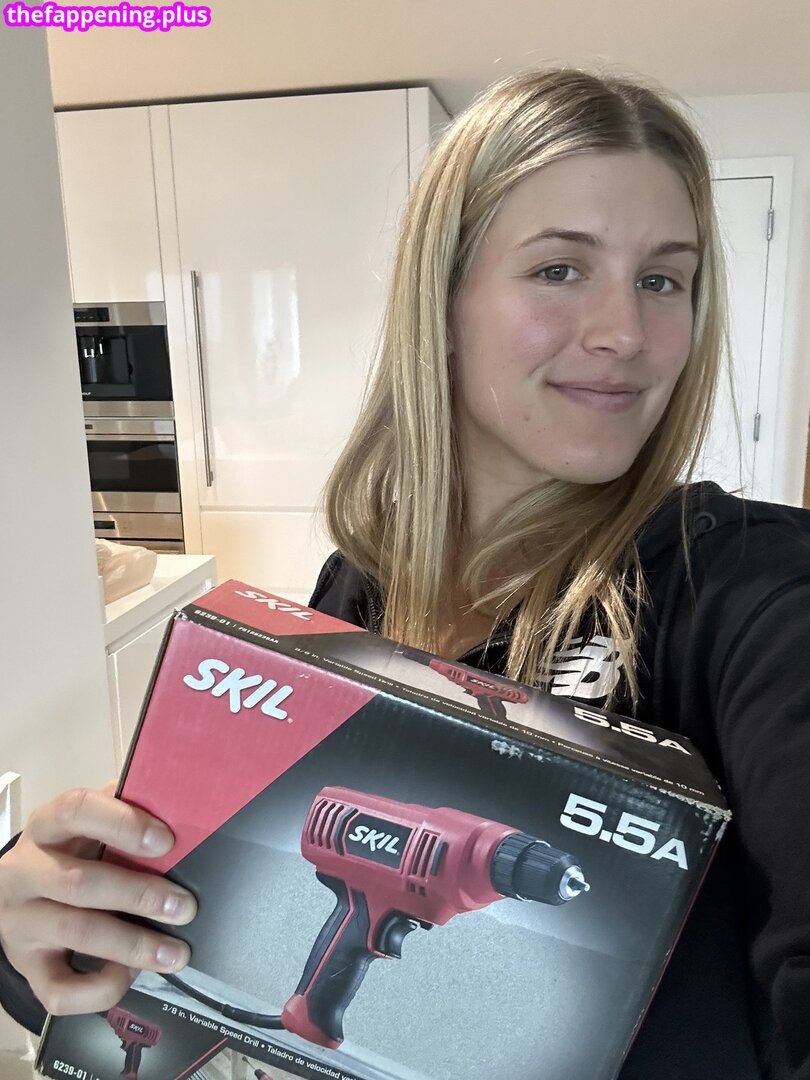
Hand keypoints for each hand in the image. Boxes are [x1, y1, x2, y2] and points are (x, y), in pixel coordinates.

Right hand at [0, 784, 196, 1015]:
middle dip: (139, 895)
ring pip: (75, 933)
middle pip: (79, 883)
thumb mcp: (89, 825)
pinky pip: (57, 989)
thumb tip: (179, 807)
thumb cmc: (71, 851)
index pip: (76, 811)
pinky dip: (100, 988)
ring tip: (175, 952)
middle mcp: (24, 872)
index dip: (122, 824)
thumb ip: (125, 813)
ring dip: (132, 944)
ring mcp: (20, 922)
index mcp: (46, 826)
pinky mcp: (25, 966)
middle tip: (185, 907)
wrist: (22, 893)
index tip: (167, 840)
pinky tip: (130, 975)